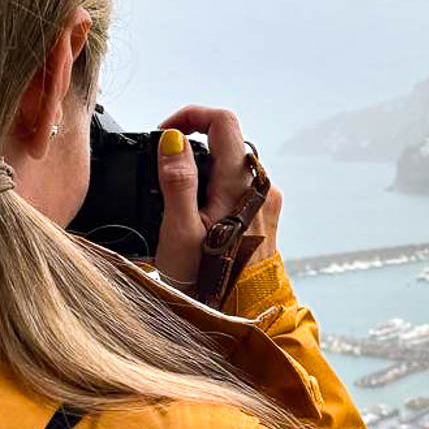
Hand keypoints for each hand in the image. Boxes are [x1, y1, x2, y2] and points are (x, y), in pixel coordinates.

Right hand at [153, 106, 281, 290]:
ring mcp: (265, 200)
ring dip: (203, 167)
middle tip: (163, 166)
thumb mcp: (180, 230)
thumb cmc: (210, 279)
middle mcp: (259, 186)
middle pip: (227, 140)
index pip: (222, 121)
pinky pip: (238, 185)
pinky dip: (214, 186)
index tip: (164, 133)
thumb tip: (172, 140)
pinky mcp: (264, 215)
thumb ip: (177, 180)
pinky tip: (197, 214)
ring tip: (176, 197)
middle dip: (193, 143)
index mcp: (238, 182)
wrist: (243, 313)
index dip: (190, 116)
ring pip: (232, 164)